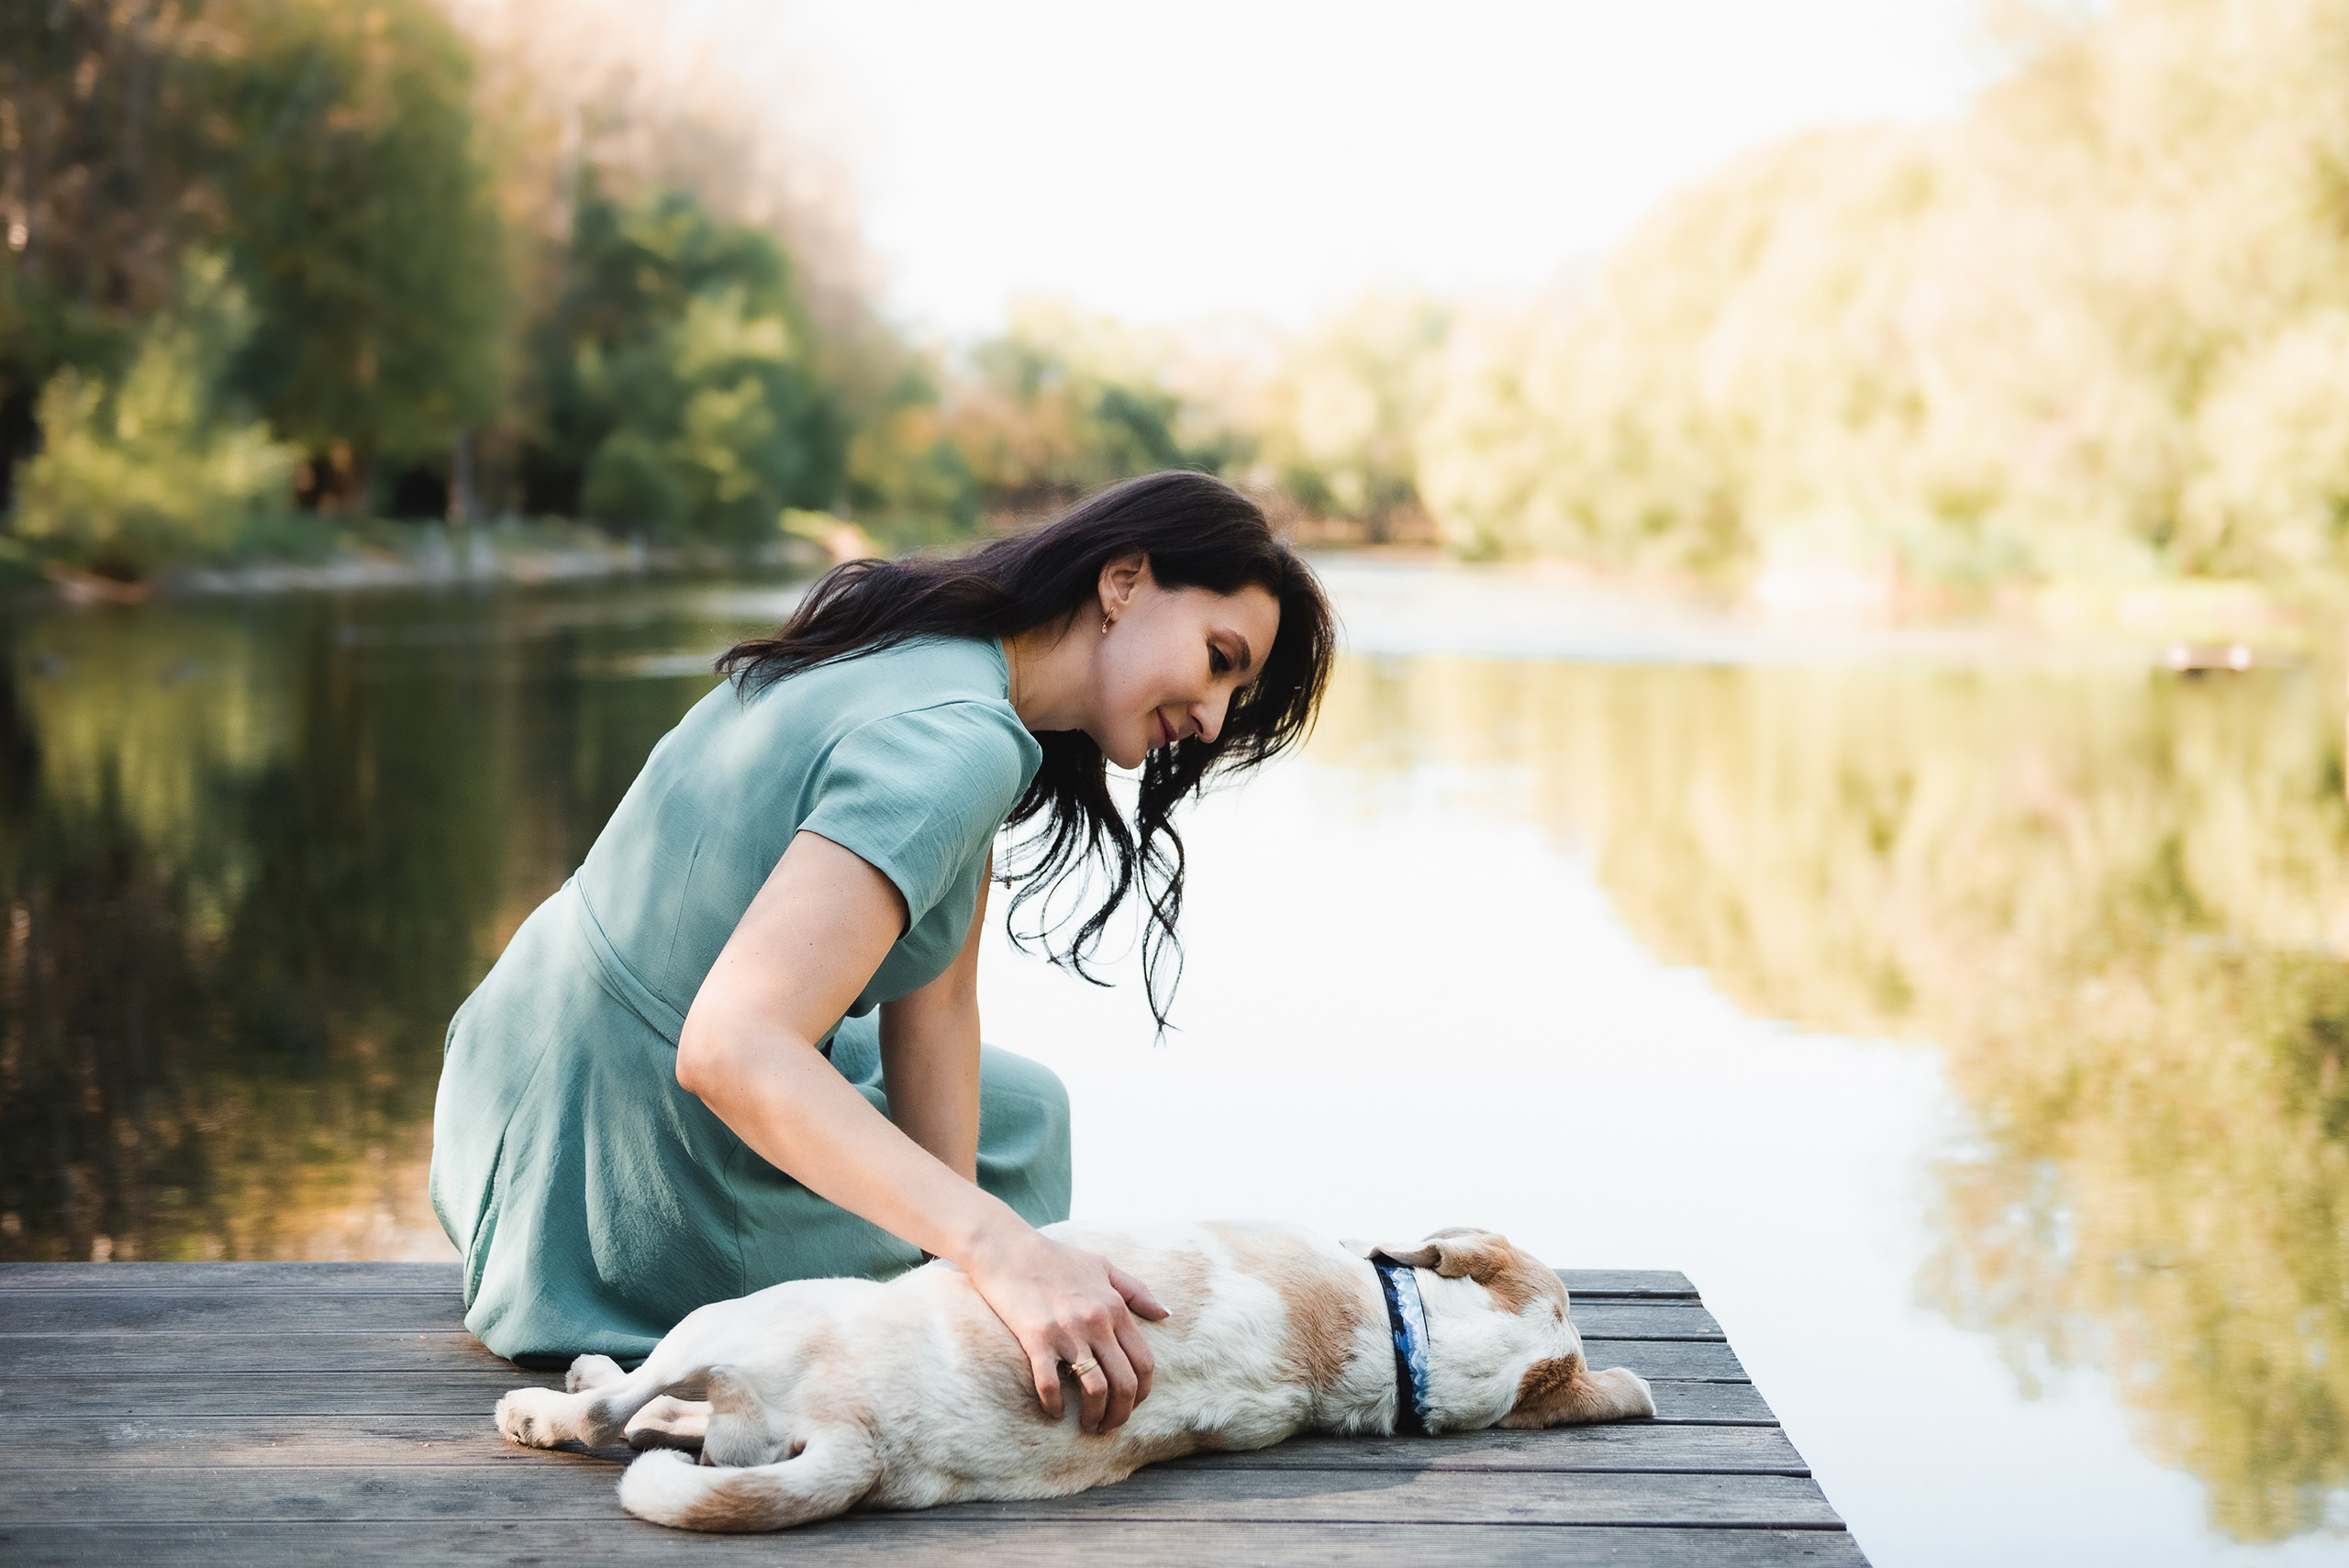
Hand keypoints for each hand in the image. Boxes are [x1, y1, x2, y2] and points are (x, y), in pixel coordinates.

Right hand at [962, 1224, 1168, 1432]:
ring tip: (1088, 1426)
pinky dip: (1055, 1405)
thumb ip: (1137, 1292)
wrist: (1008, 1250)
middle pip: (1124, 1382)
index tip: (1133, 1404)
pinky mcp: (1036, 1339)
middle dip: (1122, 1413)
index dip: (1143, 1392)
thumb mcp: (1104, 1267)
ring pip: (1094, 1389)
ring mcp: (1066, 1332)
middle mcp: (1096, 1322)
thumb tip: (1166, 1314)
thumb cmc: (1057, 1259)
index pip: (1144, 1362)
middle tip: (1111, 1426)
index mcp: (1114, 1308)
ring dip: (1094, 1416)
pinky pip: (1050, 1384)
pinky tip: (1055, 1412)